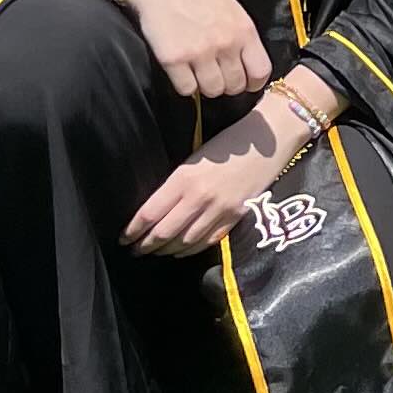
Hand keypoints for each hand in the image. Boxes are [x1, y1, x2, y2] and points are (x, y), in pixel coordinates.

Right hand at [122, 0, 271, 99]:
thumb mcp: (233, 11)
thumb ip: (242, 38)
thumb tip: (248, 66)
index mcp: (244, 31)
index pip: (261, 72)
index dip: (253, 82)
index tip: (245, 83)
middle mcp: (226, 44)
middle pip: (235, 85)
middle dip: (227, 85)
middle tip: (216, 75)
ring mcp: (200, 53)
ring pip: (212, 91)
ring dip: (205, 87)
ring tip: (198, 72)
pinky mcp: (174, 60)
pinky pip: (187, 89)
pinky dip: (185, 85)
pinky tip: (182, 71)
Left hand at [124, 111, 293, 255]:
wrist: (269, 140)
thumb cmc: (230, 142)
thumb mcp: (195, 157)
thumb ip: (177, 183)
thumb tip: (158, 207)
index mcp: (184, 178)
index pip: (150, 214)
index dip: (133, 231)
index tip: (123, 238)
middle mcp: (199, 197)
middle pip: (164, 232)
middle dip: (146, 245)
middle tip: (135, 250)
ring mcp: (219, 209)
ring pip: (184, 241)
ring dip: (166, 250)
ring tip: (155, 252)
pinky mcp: (236, 216)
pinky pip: (208, 241)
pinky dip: (191, 250)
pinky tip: (181, 251)